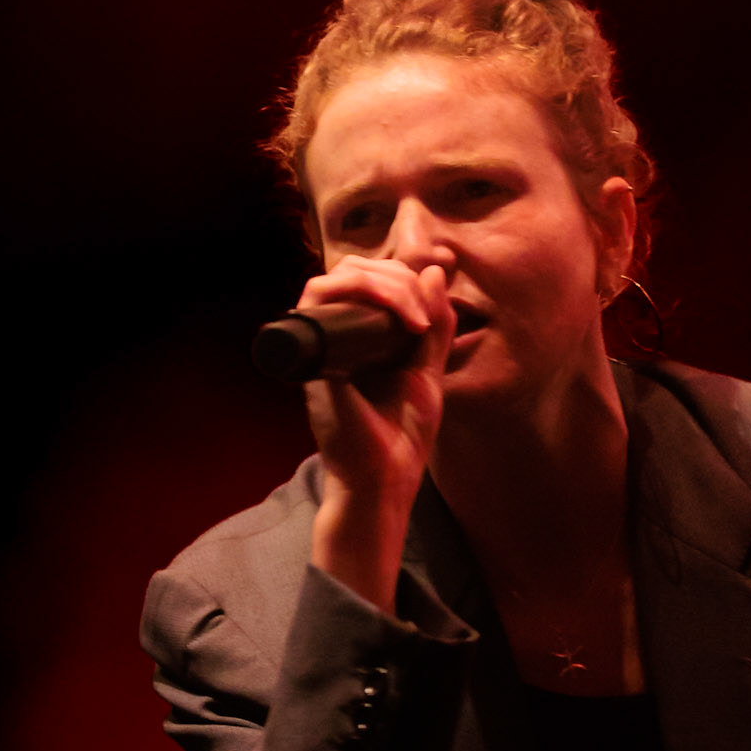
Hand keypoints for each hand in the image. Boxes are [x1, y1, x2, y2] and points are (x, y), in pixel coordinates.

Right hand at [299, 257, 454, 613]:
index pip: (367, 278)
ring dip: (382, 284)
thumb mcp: (428, 370)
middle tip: (424, 312)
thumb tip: (434, 269)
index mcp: (356, 338)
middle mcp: (333, 339)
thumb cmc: (401, 435)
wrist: (386, 481)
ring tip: (414, 317)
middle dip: (395, 277)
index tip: (434, 301)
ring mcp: (320, 349)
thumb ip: (434, 325)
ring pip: (332, 280)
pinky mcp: (315, 361)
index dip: (401, 274)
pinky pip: (318, 305)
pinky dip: (361, 296)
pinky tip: (398, 323)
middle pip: (350, 271)